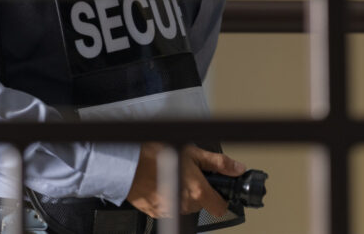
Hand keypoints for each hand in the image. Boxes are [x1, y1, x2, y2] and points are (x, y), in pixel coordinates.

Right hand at [126, 143, 246, 218]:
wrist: (127, 162)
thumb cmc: (156, 154)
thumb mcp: (192, 152)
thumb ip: (218, 162)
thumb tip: (237, 168)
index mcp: (197, 192)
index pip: (220, 207)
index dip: (220, 197)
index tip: (216, 189)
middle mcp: (184, 205)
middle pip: (200, 204)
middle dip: (197, 190)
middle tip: (187, 172)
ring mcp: (169, 211)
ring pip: (184, 206)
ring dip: (181, 194)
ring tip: (171, 175)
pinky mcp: (155, 212)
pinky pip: (168, 208)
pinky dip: (167, 198)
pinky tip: (160, 183)